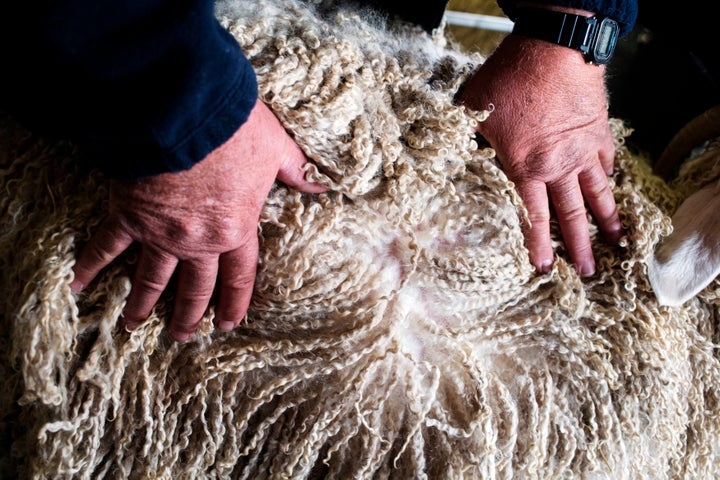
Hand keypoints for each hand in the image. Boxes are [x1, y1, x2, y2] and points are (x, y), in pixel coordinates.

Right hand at [70, 100, 326, 340]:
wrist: (183, 109)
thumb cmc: (234, 129)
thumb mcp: (277, 147)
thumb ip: (298, 171)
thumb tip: (323, 185)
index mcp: (235, 229)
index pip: (238, 278)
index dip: (234, 304)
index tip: (227, 325)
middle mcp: (197, 241)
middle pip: (194, 288)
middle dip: (189, 315)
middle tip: (183, 336)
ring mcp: (160, 232)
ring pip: (152, 278)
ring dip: (143, 305)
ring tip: (135, 326)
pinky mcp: (127, 214)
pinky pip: (106, 246)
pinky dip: (90, 264)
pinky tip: (77, 285)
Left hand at [457, 33, 622, 275]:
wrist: (553, 48)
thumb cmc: (510, 79)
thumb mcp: (474, 110)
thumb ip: (467, 137)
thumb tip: (450, 151)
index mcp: (526, 168)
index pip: (534, 217)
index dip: (538, 245)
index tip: (544, 268)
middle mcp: (559, 166)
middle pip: (572, 215)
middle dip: (580, 246)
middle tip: (588, 271)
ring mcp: (584, 148)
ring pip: (597, 192)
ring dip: (605, 219)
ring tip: (615, 240)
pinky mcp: (599, 129)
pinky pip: (607, 159)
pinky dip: (609, 175)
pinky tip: (611, 185)